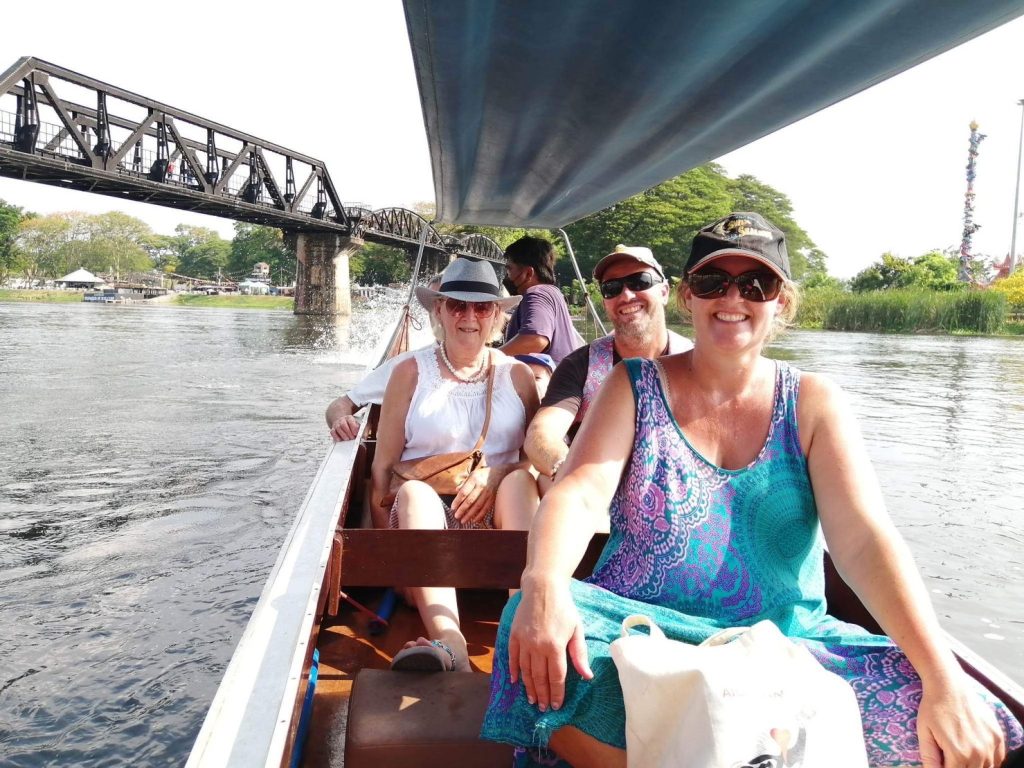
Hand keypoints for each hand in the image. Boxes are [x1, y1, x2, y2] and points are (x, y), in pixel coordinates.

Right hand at [329, 414, 360, 440]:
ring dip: (343, 435)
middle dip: (348, 432)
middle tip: (352, 438)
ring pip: (338, 428)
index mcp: (349, 418)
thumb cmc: (352, 424)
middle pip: (343, 425)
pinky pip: (332, 432)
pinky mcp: (333, 429)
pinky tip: (340, 440)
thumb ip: (363, 430)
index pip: (351, 421)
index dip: (353, 427)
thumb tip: (364, 437)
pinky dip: (336, 436)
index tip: (356, 433)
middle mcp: (342, 420)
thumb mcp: (359, 424)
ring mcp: (337, 424)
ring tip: (347, 439)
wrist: (342, 421)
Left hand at [450, 466, 499, 523]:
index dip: (457, 501)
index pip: (464, 492)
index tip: (453, 507)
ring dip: (470, 515)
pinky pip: (486, 509)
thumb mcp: (472, 475)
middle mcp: (481, 486)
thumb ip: (464, 483)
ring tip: (463, 520)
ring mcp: (488, 493)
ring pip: (478, 506)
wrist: (498, 473)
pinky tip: (474, 520)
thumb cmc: (482, 475)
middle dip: (462, 510)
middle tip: (456, 516)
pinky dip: (480, 516)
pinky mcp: (492, 498)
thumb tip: (456, 491)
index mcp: (474, 479)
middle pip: (470, 500)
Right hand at [508, 578, 591, 711]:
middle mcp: (538, 647)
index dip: (556, 693)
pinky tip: (516, 681)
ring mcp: (524, 641)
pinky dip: (513, 671)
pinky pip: (512, 657)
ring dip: (529, 687)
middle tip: (542, 708)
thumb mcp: (577, 629)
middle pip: (539, 677)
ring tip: (532, 700)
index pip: (556, 677)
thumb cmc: (564, 607)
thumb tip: (587, 676)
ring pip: (525, 671)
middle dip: (542, 695)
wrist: (543, 587)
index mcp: (555, 646)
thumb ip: (580, 654)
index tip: (556, 706)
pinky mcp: (514, 635)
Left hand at [917, 676, 1005, 767]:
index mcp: (958, 754)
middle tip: (949, 754)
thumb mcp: (924, 734)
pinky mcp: (997, 736)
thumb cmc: (933, 709)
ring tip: (961, 751)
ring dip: (974, 765)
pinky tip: (976, 752)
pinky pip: (997, 759)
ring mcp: (990, 745)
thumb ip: (929, 758)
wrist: (949, 686)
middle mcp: (978, 753)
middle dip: (959, 766)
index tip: (942, 760)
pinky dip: (989, 761)